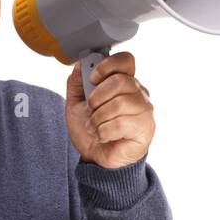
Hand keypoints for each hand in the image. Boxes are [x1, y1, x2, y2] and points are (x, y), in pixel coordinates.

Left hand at [65, 50, 154, 168]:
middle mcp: (138, 93)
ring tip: (94, 127)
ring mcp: (144, 110)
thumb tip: (79, 64)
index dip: (107, 66)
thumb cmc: (91, 131)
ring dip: (98, 118)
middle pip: (120, 81)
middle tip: (90, 110)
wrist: (96, 160)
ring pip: (120, 103)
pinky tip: (103, 136)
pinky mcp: (144, 128)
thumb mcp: (75, 105)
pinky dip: (104, 132)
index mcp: (124, 83)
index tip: (92, 79)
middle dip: (97, 97)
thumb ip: (76, 83)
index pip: (126, 60)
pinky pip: (121, 123)